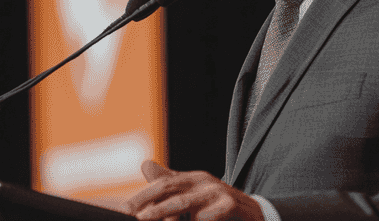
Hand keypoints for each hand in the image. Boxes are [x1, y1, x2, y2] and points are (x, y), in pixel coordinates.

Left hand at [120, 160, 264, 220]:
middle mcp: (203, 181)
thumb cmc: (218, 206)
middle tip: (133, 215)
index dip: (143, 195)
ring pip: (186, 203)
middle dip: (148, 201)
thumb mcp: (193, 194)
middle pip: (170, 188)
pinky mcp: (232, 204)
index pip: (163, 184)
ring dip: (165, 211)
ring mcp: (217, 192)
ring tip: (147, 218)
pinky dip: (201, 219)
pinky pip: (211, 214)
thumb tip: (145, 164)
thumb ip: (170, 183)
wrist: (254, 214)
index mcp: (192, 179)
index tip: (124, 209)